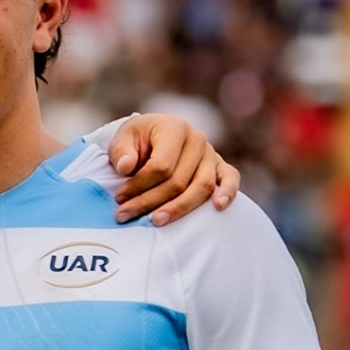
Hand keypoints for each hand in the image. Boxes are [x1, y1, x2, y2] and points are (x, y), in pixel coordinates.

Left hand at [109, 113, 239, 226]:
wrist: (152, 137)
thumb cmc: (137, 141)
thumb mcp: (122, 139)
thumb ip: (121, 152)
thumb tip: (125, 167)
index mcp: (174, 128)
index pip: (161, 165)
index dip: (139, 185)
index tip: (119, 198)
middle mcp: (196, 139)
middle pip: (179, 181)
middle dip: (150, 202)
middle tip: (125, 215)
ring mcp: (210, 153)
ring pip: (202, 187)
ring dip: (179, 208)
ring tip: (156, 221)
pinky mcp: (220, 166)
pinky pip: (230, 178)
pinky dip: (228, 192)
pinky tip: (218, 207)